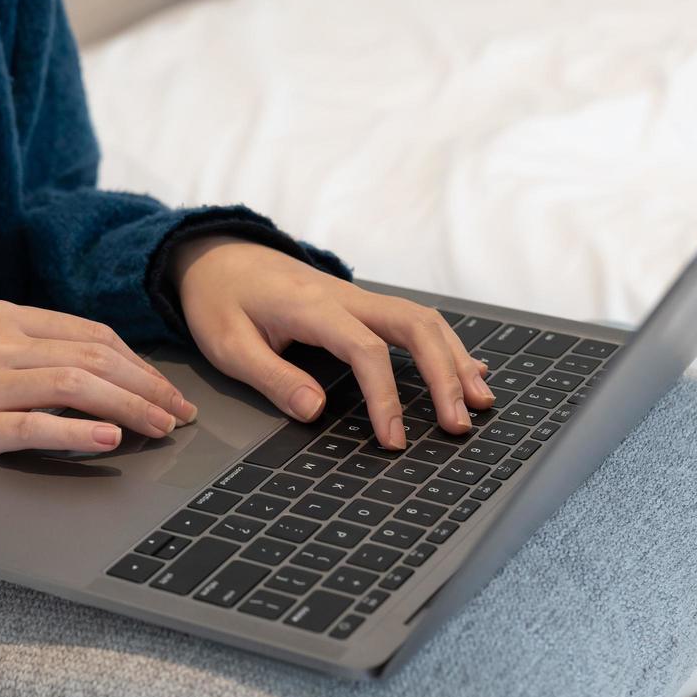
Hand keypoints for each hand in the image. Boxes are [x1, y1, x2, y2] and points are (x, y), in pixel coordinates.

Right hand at [0, 300, 197, 457]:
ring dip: (128, 407)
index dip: (141, 363)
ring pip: (73, 386)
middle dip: (146, 387)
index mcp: (8, 317)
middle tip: (178, 413)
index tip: (169, 390)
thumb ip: (53, 353)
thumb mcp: (2, 353)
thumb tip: (133, 377)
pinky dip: (78, 433)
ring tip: (158, 427)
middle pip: (92, 359)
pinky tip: (110, 439)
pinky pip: (35, 427)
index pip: (92, 335)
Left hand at [171, 237, 493, 448]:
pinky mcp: (363, 305)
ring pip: (423, 320)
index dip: (385, 397)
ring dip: (456, 360)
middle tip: (459, 423)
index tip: (393, 440)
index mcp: (312, 307)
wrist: (217, 256)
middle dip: (444, 374)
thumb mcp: (228, 345)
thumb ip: (272, 377)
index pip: (366, 350)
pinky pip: (415, 320)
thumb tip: (315, 411)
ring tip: (479, 403)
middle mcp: (346, 297)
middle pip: (415, 326)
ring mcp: (359, 298)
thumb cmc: (219, 301)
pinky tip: (470, 371)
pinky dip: (447, 346)